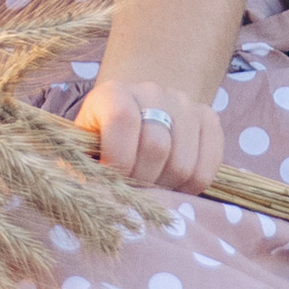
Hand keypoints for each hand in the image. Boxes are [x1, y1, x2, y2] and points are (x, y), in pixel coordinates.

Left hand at [77, 78, 224, 196]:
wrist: (134, 116)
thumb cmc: (102, 142)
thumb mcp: (81, 150)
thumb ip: (80, 169)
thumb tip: (94, 196)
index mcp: (113, 93)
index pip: (122, 120)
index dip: (119, 161)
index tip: (112, 182)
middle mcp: (152, 91)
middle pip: (157, 147)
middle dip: (143, 182)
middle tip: (133, 193)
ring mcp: (185, 103)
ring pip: (184, 163)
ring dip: (167, 188)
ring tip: (152, 189)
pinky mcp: (208, 119)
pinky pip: (209, 166)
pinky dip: (192, 187)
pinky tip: (174, 185)